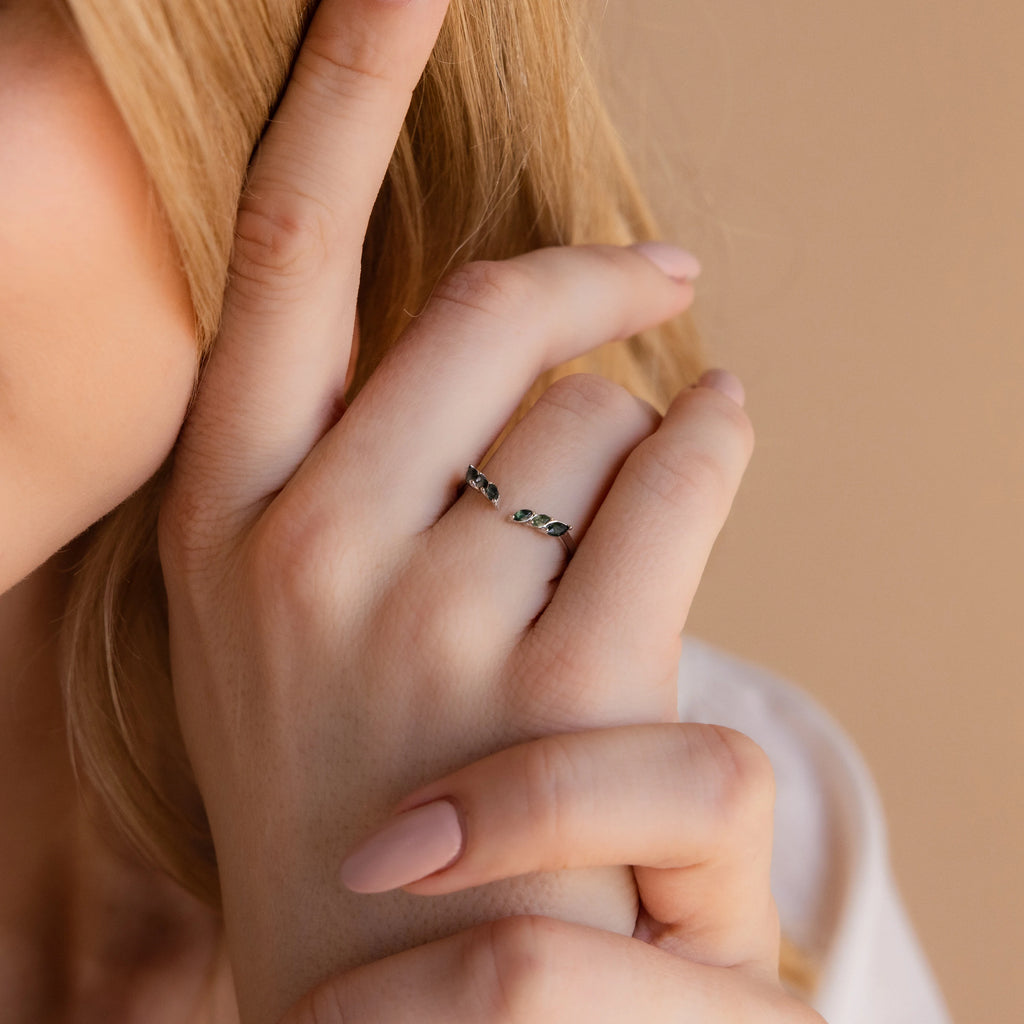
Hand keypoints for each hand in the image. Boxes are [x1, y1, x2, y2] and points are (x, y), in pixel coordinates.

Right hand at [157, 0, 752, 1019]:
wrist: (375, 983)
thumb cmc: (346, 770)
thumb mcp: (287, 608)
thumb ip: (356, 456)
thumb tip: (507, 328)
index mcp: (223, 507)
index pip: (280, 250)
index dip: (340, 88)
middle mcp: (302, 543)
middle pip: (493, 310)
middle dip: (588, 287)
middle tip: (657, 276)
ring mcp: (424, 619)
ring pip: (595, 404)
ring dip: (635, 422)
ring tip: (623, 502)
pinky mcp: (556, 689)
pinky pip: (678, 466)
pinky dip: (718, 434)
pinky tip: (718, 439)